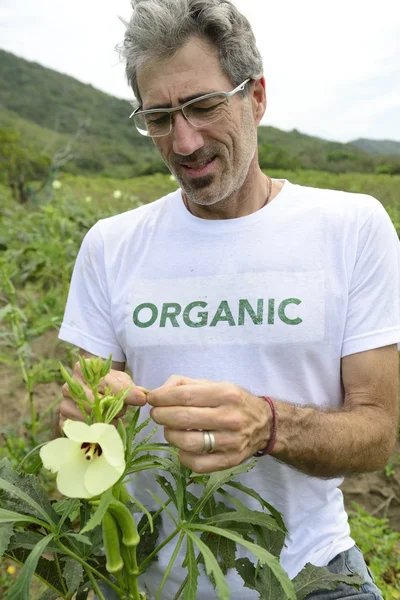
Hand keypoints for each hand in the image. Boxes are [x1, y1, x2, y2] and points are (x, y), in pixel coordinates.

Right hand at [59, 360, 146, 428]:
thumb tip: (143, 397)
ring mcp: (64, 404)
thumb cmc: (108, 383)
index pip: (107, 384)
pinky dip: (97, 431)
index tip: (142, 400)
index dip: (126, 393)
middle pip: (98, 403)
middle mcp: (68, 386)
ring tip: (111, 416)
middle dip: (116, 409)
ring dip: (108, 421)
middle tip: (123, 410)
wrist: (90, 388)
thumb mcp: (121, 380)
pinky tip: (102, 426)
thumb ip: (131, 388)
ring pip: (92, 419)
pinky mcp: (63, 422)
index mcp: (82, 369)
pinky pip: (84, 431)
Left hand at [147, 375, 270, 472]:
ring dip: (170, 435)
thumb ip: (184, 384)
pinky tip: (182, 446)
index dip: (162, 397)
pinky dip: (182, 455)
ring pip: (188, 442)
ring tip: (169, 429)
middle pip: (184, 418)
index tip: (152, 399)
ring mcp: (231, 441)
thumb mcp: (214, 384)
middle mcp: (230, 417)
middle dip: (161, 415)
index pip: (185, 396)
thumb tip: (157, 392)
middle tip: (156, 414)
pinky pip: (197, 463)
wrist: (265, 424)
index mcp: (226, 394)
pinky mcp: (230, 461)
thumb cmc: (233, 401)